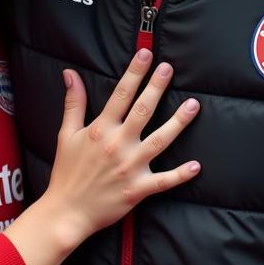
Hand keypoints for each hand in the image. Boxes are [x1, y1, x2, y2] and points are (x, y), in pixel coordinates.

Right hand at [6, 49, 199, 264]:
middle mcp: (118, 145)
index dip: (134, 73)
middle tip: (169, 68)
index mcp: (101, 130)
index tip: (146, 54)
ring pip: (160, 140)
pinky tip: (197, 165)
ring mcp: (130, 167)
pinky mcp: (138, 189)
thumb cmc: (67, 171)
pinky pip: (164, 181)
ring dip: (178, 122)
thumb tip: (70, 74)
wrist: (67, 211)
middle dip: (157, 88)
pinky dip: (180, 174)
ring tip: (194, 105)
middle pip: (142, 110)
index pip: (120, 95)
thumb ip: (73, 103)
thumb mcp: (67, 133)